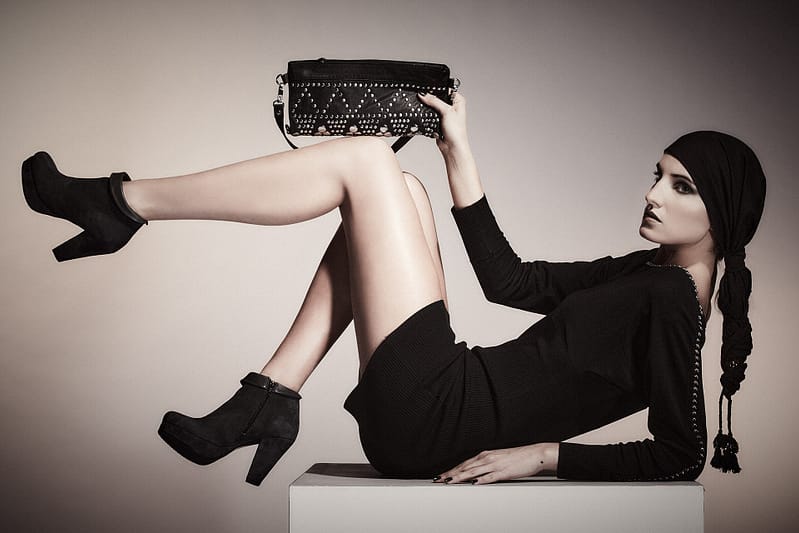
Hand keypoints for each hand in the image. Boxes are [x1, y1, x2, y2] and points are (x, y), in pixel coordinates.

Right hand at [416, 91, 469, 156]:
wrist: (452, 147)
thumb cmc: (456, 131)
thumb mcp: (446, 111)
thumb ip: (434, 101)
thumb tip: (424, 94)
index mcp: (458, 100)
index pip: (445, 89)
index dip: (436, 89)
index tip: (426, 90)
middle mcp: (452, 106)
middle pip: (437, 98)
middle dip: (431, 100)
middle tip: (424, 100)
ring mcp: (445, 114)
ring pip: (433, 107)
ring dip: (429, 110)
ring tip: (429, 112)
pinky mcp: (439, 121)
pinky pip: (430, 115)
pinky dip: (428, 116)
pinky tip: (428, 118)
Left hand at [434, 443, 558, 484]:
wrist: (534, 454)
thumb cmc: (517, 458)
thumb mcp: (498, 459)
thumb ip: (486, 466)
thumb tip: (476, 474)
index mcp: (485, 455)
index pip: (464, 464)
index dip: (452, 470)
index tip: (442, 475)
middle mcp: (487, 458)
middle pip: (465, 468)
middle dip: (451, 474)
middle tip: (439, 479)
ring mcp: (495, 465)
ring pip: (474, 471)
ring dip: (460, 477)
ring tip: (449, 482)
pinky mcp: (504, 472)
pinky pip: (490, 476)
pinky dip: (480, 480)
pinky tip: (473, 483)